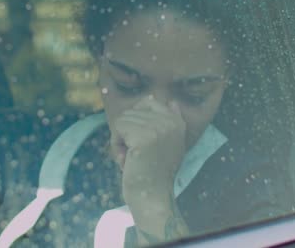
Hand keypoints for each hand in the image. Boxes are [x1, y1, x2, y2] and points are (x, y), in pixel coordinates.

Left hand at [114, 96, 186, 235]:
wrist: (152, 195)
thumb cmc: (155, 172)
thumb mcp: (169, 144)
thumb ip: (168, 122)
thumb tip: (166, 100)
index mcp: (178, 122)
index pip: (148, 102)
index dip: (136, 120)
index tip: (141, 142)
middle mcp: (170, 121)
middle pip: (132, 111)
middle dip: (127, 132)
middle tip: (136, 153)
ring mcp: (157, 128)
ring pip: (122, 119)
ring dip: (120, 139)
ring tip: (132, 157)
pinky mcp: (142, 136)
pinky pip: (117, 127)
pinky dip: (116, 144)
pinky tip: (126, 159)